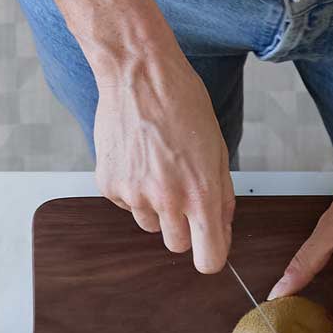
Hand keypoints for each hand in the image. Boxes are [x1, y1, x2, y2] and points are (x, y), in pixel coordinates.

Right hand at [92, 49, 233, 273]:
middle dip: (183, 227)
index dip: (210, 257)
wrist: (138, 74)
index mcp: (200, 193)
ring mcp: (134, 195)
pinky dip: (134, 189)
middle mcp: (167, 200)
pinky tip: (137, 157)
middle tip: (182, 191)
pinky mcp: (110, 186)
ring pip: (150, 225)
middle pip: (176, 245)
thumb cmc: (182, 104)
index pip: (207, 258)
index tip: (209, 249)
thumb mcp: (216, 148)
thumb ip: (221, 195)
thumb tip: (221, 230)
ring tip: (158, 166)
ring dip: (157, 207)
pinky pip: (127, 205)